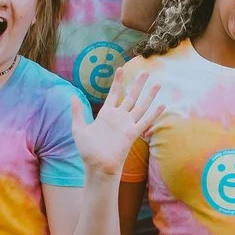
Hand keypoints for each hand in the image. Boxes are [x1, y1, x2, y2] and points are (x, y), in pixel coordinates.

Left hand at [71, 64, 163, 181]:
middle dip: (138, 84)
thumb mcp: (79, 128)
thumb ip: (77, 112)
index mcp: (106, 114)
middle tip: (145, 71)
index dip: (118, 81)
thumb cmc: (87, 150)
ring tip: (158, 83)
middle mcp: (119, 117)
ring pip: (141, 106)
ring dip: (150, 95)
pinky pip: (146, 121)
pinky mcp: (133, 133)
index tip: (121, 68)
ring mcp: (127, 124)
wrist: (97, 166)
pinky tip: (162, 105)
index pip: (114, 93)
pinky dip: (154, 113)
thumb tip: (72, 96)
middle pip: (131, 96)